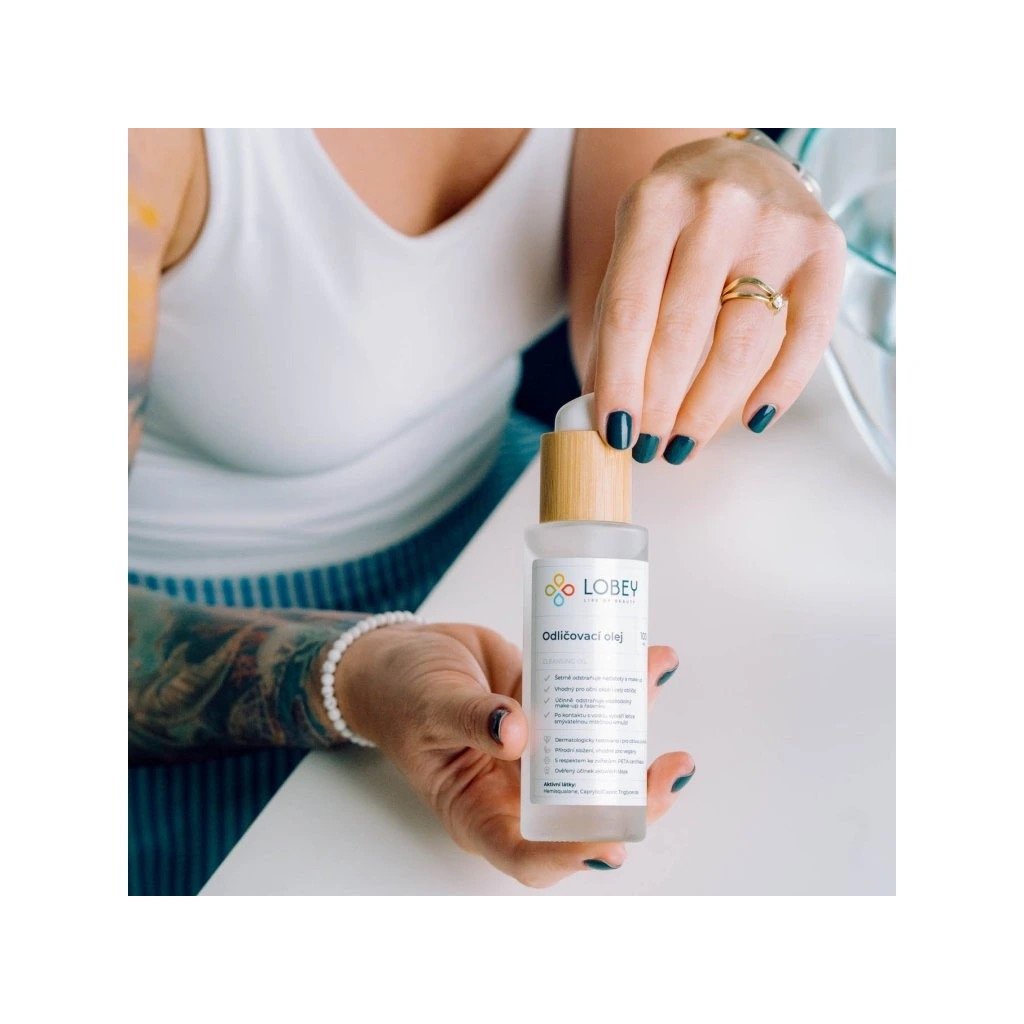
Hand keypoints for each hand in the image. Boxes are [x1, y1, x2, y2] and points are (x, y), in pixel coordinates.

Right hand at [333, 622, 692, 887]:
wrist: (404, 654)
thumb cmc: (400, 695)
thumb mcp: (428, 707)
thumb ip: (469, 718)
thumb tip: (516, 735)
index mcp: (479, 810)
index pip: (529, 853)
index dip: (574, 856)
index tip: (612, 842)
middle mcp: (517, 788)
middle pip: (583, 811)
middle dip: (633, 796)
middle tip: (668, 769)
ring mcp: (539, 748)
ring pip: (597, 754)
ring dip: (636, 730)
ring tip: (660, 690)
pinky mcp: (550, 707)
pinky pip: (590, 701)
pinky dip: (621, 682)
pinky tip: (650, 658)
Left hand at [587, 135, 845, 461]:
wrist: (741, 163)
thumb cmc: (678, 221)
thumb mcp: (633, 249)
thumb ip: (617, 321)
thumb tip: (605, 407)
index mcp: (655, 205)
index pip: (629, 312)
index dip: (619, 382)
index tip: (615, 432)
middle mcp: (717, 209)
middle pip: (682, 332)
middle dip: (660, 405)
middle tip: (649, 446)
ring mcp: (776, 227)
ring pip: (740, 343)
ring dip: (708, 408)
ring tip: (684, 444)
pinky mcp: (825, 248)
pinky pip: (806, 335)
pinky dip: (780, 386)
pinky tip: (753, 420)